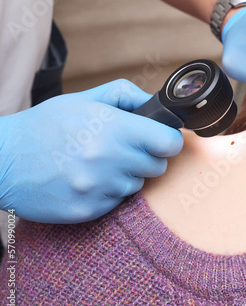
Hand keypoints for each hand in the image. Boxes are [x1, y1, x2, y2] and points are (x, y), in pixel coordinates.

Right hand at [0, 80, 182, 222]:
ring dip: (126, 175)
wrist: (2, 161)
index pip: (169, 142)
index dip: (169, 140)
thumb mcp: (83, 99)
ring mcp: (98, 188)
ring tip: (98, 164)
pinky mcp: (89, 210)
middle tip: (124, 150)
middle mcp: (108, 160)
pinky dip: (109, 192)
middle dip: (147, 157)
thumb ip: (124, 96)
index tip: (163, 139)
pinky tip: (87, 180)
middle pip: (158, 166)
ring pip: (138, 185)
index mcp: (111, 128)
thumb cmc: (44, 126)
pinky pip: (118, 202)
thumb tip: (156, 104)